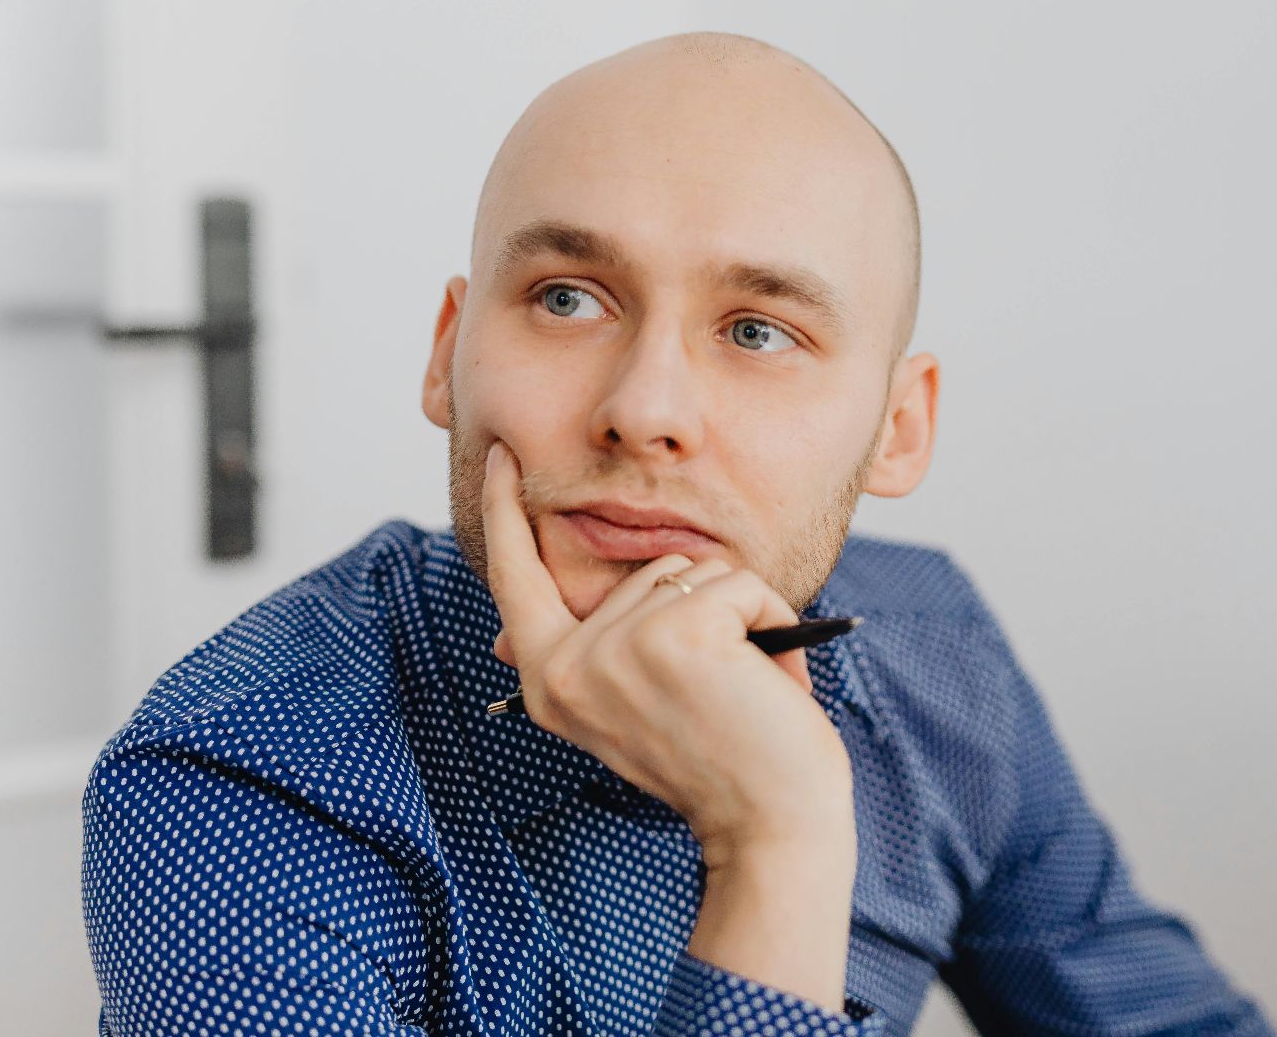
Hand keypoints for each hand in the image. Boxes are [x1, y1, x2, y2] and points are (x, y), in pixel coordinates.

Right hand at [479, 439, 855, 865]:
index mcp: (550, 683)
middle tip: (725, 686)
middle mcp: (569, 666)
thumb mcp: (638, 704)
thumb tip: (523, 632)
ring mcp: (619, 647)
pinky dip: (772, 618)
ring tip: (747, 687)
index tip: (503, 453)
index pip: (513, 578)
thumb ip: (598, 653)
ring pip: (695, 571)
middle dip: (703, 609)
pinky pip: (738, 582)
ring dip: (742, 616)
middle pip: (642, 569)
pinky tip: (768, 681)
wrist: (773, 823)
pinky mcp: (676, 632)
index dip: (505, 511)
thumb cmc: (722, 761)